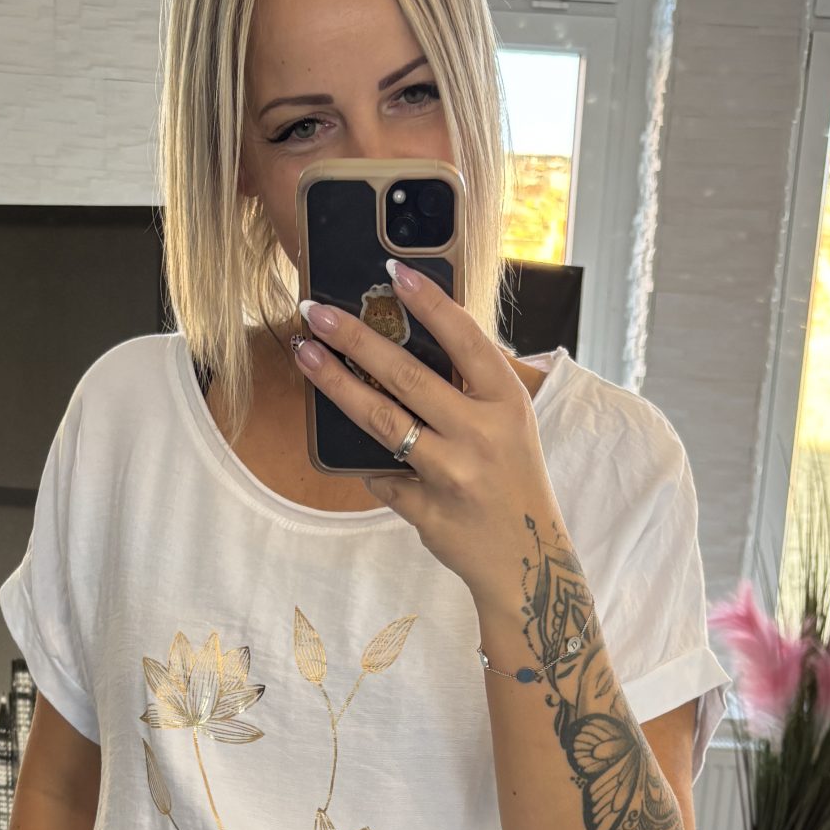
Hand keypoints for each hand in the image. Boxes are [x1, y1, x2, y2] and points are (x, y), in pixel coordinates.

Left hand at [293, 260, 560, 610]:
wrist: (525, 559)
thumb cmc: (512, 480)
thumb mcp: (509, 424)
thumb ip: (470, 385)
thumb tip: (407, 337)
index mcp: (506, 402)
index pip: (464, 338)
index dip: (428, 301)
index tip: (393, 270)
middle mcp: (481, 434)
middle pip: (406, 375)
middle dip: (354, 336)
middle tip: (314, 310)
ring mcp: (452, 474)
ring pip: (381, 420)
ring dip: (335, 383)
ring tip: (304, 354)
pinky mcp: (426, 510)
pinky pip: (380, 475)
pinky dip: (368, 463)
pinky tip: (354, 452)